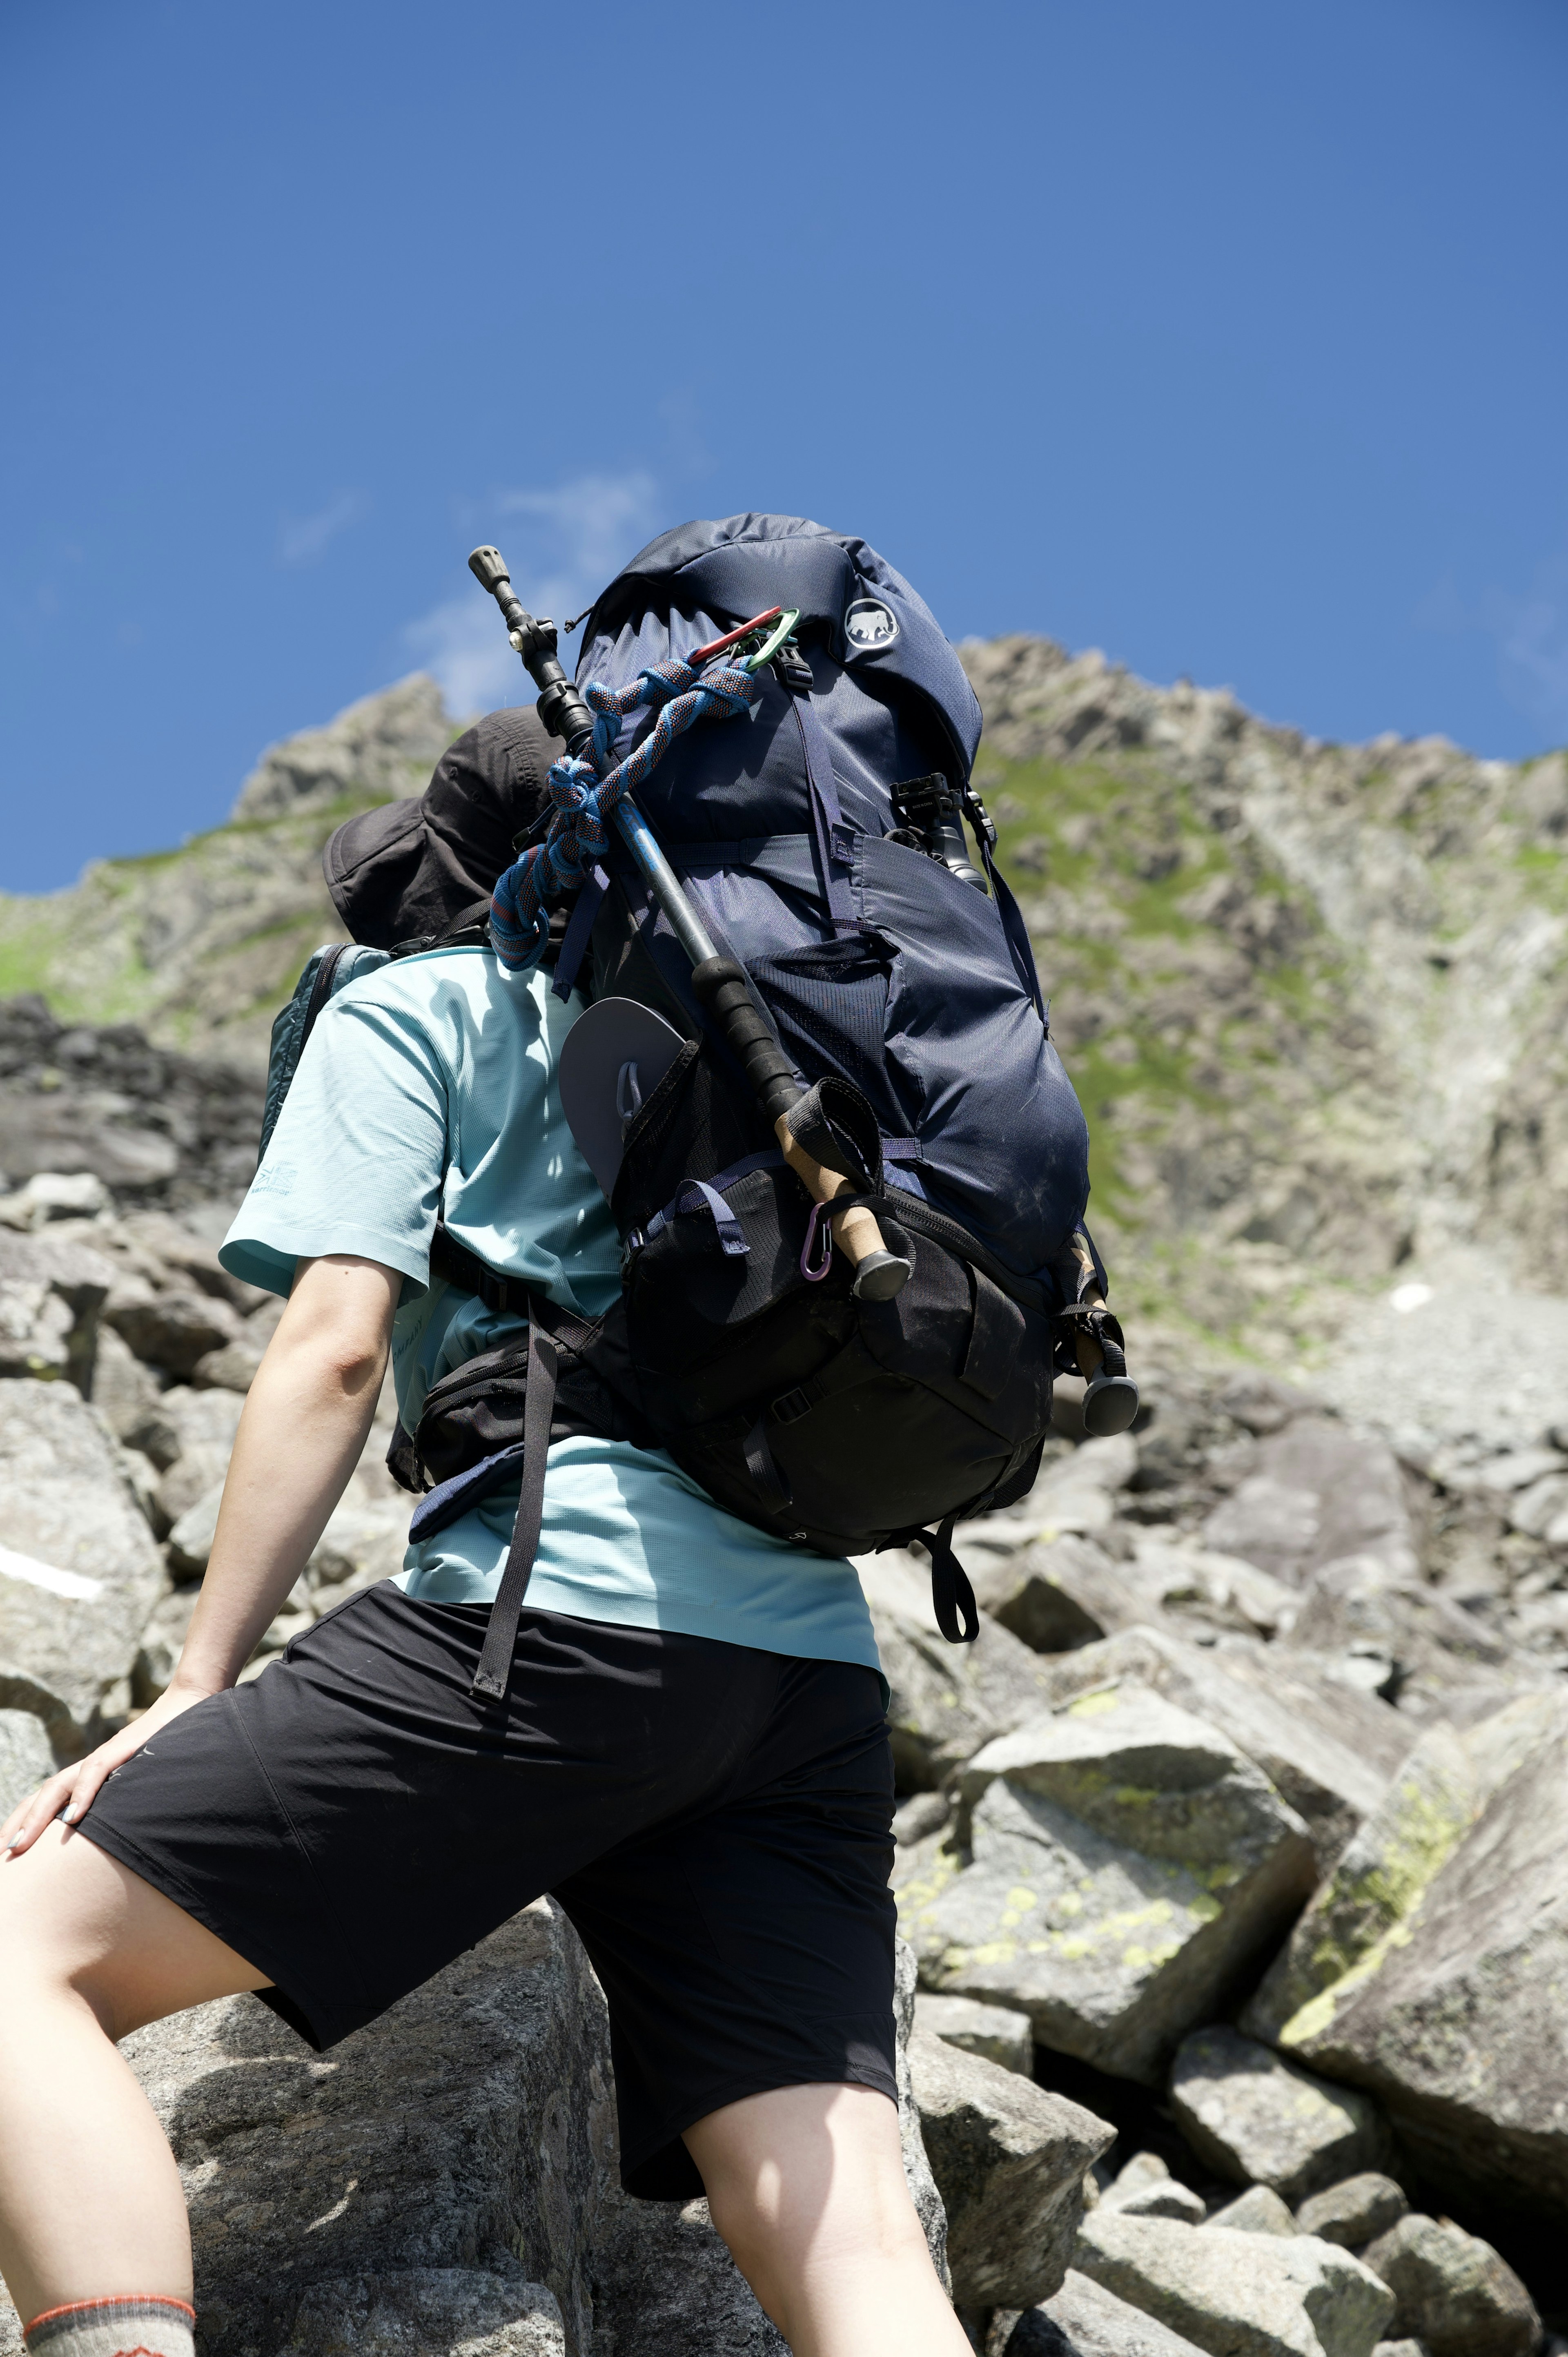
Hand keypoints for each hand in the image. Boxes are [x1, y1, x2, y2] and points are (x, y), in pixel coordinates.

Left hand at [0, 1677, 219, 1860]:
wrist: (188, 1707)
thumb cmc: (169, 1750)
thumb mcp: (141, 1786)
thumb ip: (124, 1808)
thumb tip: (117, 1842)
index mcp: (88, 1777)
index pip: (45, 1801)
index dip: (23, 1824)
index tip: (6, 1854)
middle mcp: (87, 1768)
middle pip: (41, 1798)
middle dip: (19, 1826)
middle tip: (2, 1856)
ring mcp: (102, 1757)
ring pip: (57, 1787)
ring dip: (36, 1818)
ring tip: (19, 1845)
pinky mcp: (122, 1748)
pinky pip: (95, 1772)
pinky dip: (82, 1795)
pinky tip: (71, 1819)